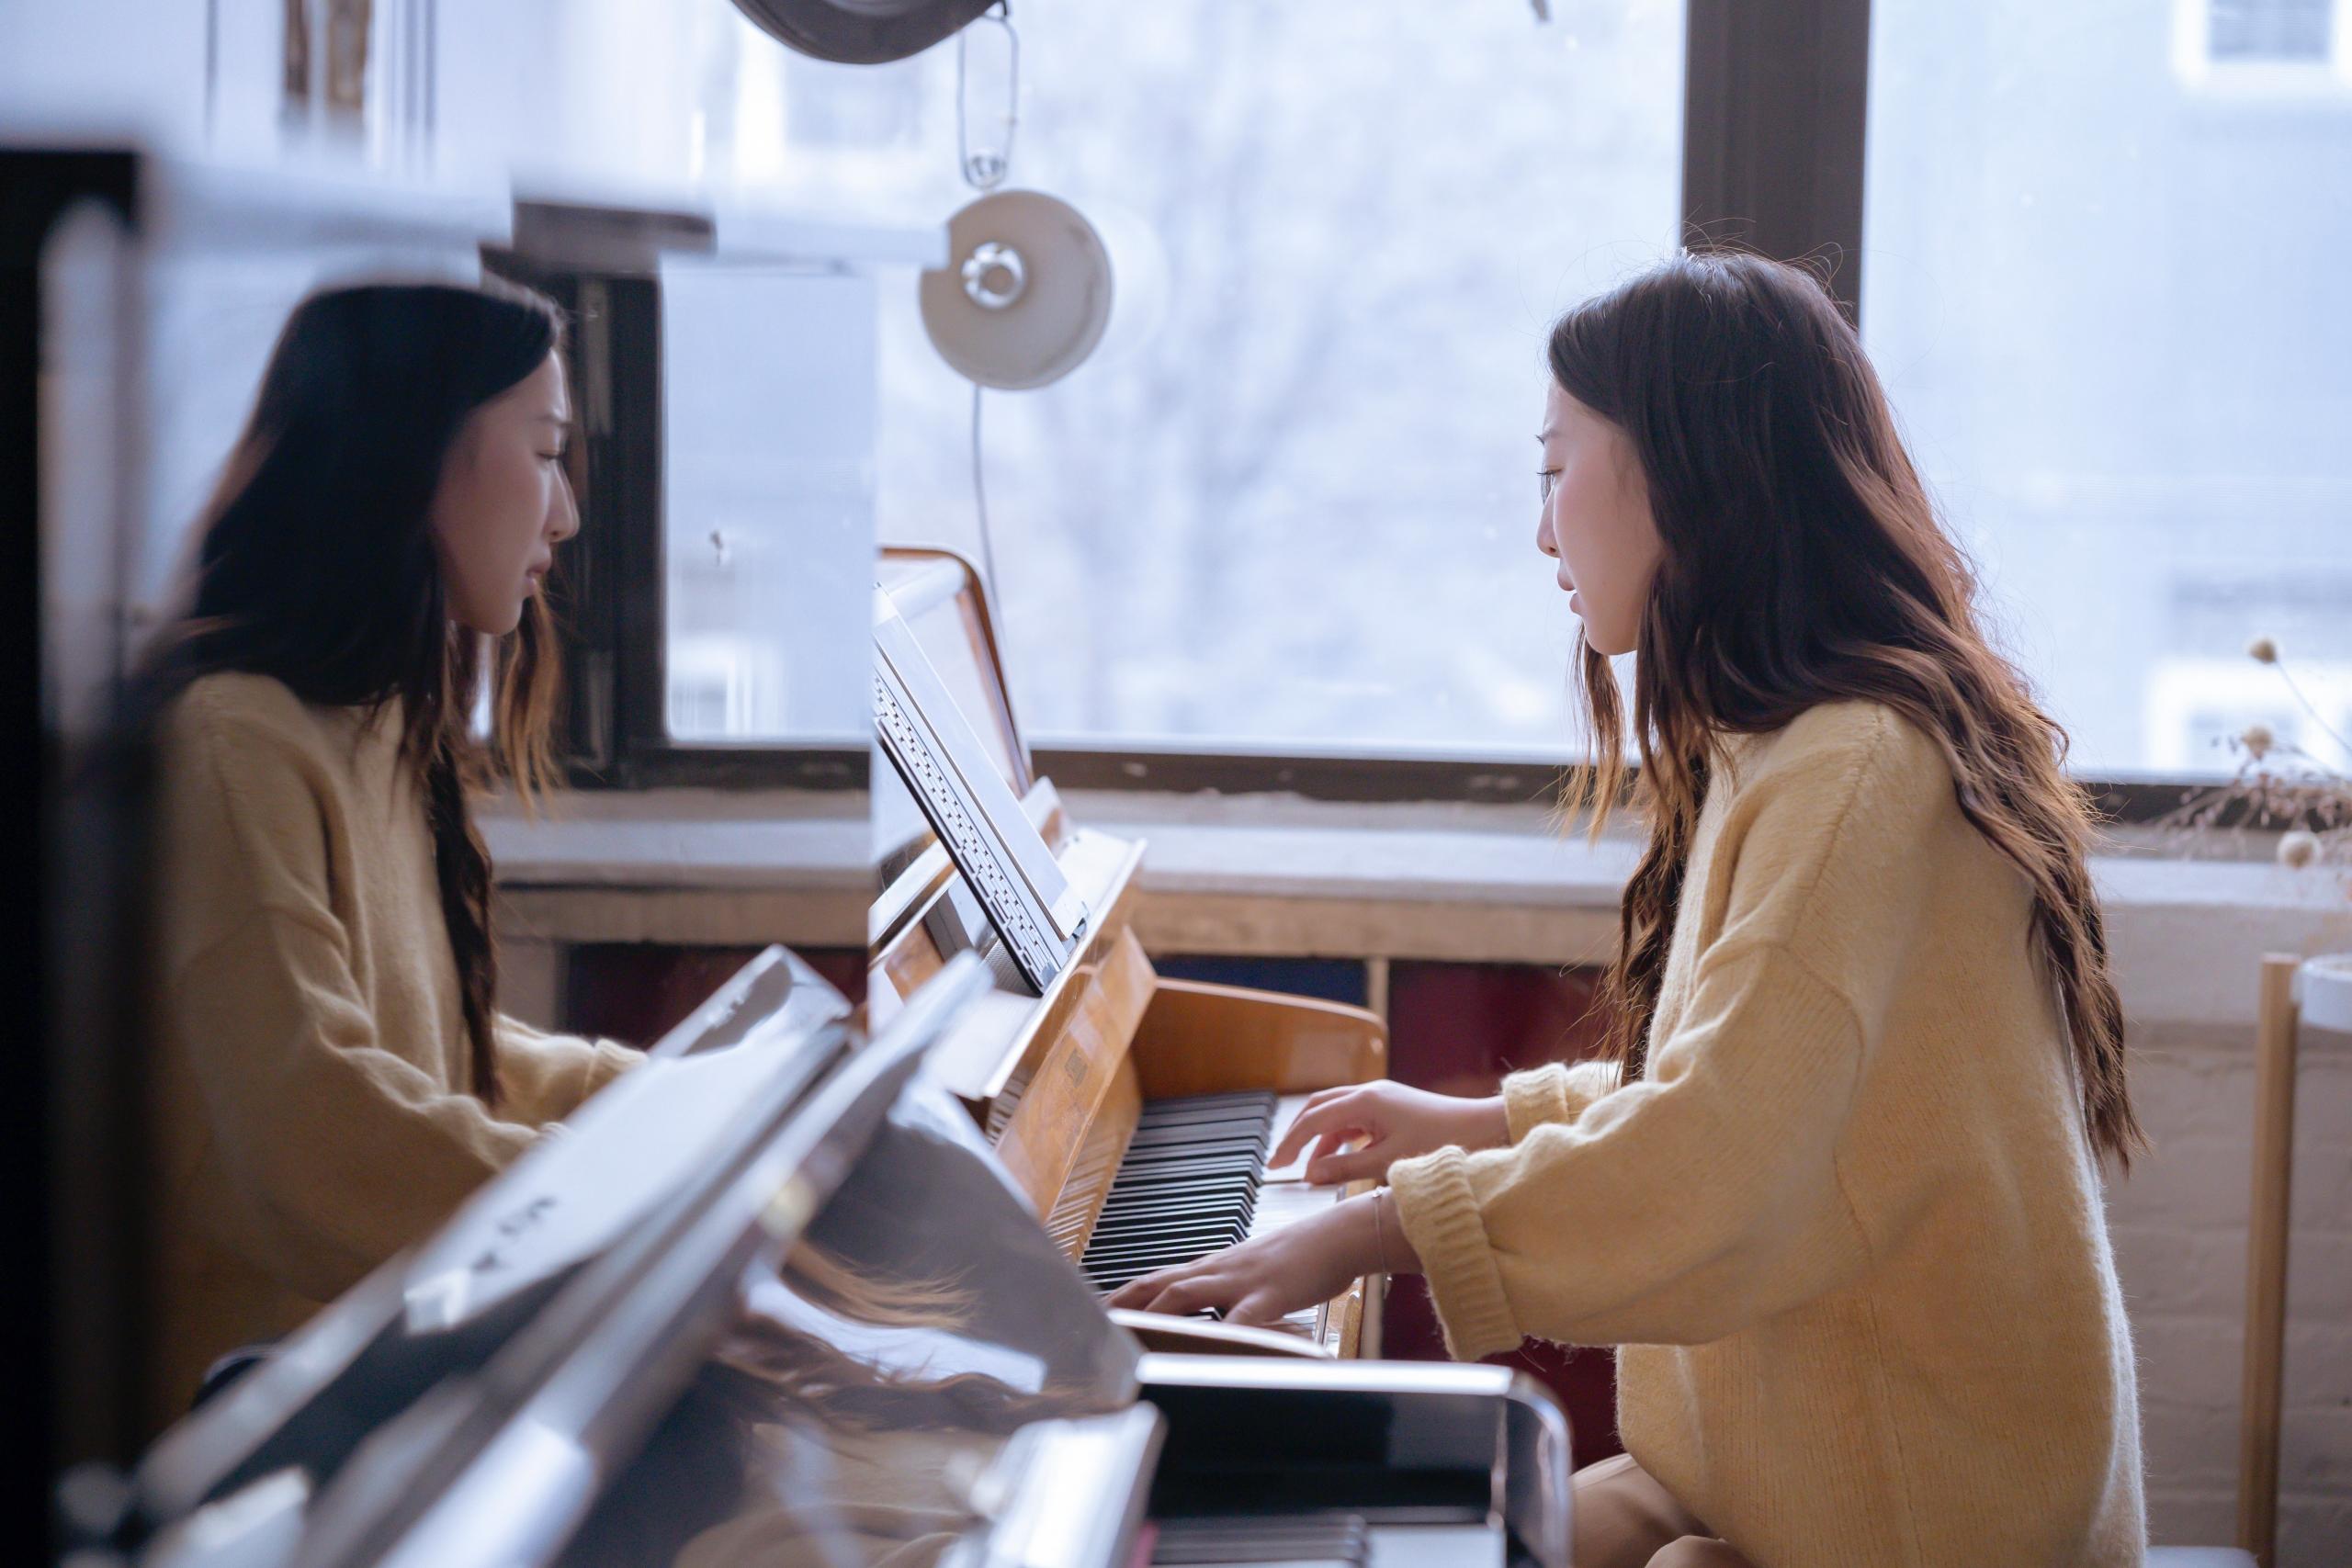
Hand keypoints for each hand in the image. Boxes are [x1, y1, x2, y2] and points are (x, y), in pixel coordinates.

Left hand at [1104, 1193, 1413, 1327]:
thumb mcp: (1258, 1274)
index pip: (1160, 1279)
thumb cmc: (1304, 1256)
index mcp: (1216, 1267)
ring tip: (1131, 1335)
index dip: (1128, 1295)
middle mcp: (1220, 1270)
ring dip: (1156, 1314)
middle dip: (1127, 1306)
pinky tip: (1209, 1351)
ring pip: (1187, 1294)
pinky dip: (1224, 1335)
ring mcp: (1242, 1281)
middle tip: (1096, 1325)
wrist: (1341, 1234)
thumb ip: (1233, 1292)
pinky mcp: (1271, 1294)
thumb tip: (1217, 1312)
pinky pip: (1243, 1318)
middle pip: (1161, 1285)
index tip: (1101, 1310)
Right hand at [1273, 1081, 1509, 1185]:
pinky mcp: (1391, 1107)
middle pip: (1319, 1108)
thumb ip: (1346, 1168)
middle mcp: (1369, 1092)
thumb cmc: (1441, 1142)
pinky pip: (1354, 1118)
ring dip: (1320, 1138)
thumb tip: (1311, 1174)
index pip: (1314, 1120)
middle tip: (1283, 1161)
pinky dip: (1340, 1137)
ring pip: (1336, 1112)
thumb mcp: (1388, 1162)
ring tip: (1312, 1168)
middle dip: (1298, 1134)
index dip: (1291, 1143)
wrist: (1481, 1128)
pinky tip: (1339, 1158)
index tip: (1275, 1166)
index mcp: (1366, 1101)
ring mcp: (1381, 1098)